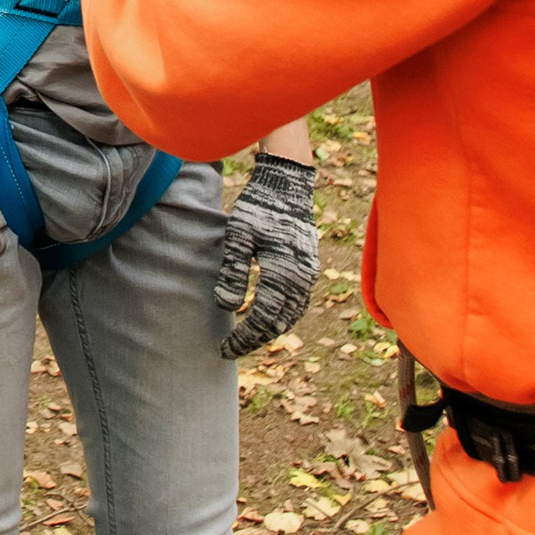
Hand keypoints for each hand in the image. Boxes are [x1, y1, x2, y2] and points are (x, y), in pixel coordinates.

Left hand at [215, 153, 317, 357]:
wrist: (287, 184)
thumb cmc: (258, 207)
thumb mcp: (238, 236)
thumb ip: (233, 271)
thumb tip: (227, 307)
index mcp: (284, 272)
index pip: (263, 317)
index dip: (243, 337)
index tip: (224, 348)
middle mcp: (302, 278)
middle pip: (279, 323)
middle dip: (255, 339)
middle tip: (230, 350)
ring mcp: (309, 274)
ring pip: (292, 315)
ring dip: (270, 330)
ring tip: (246, 339)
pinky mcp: (310, 267)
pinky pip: (299, 302)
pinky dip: (283, 316)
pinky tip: (267, 318)